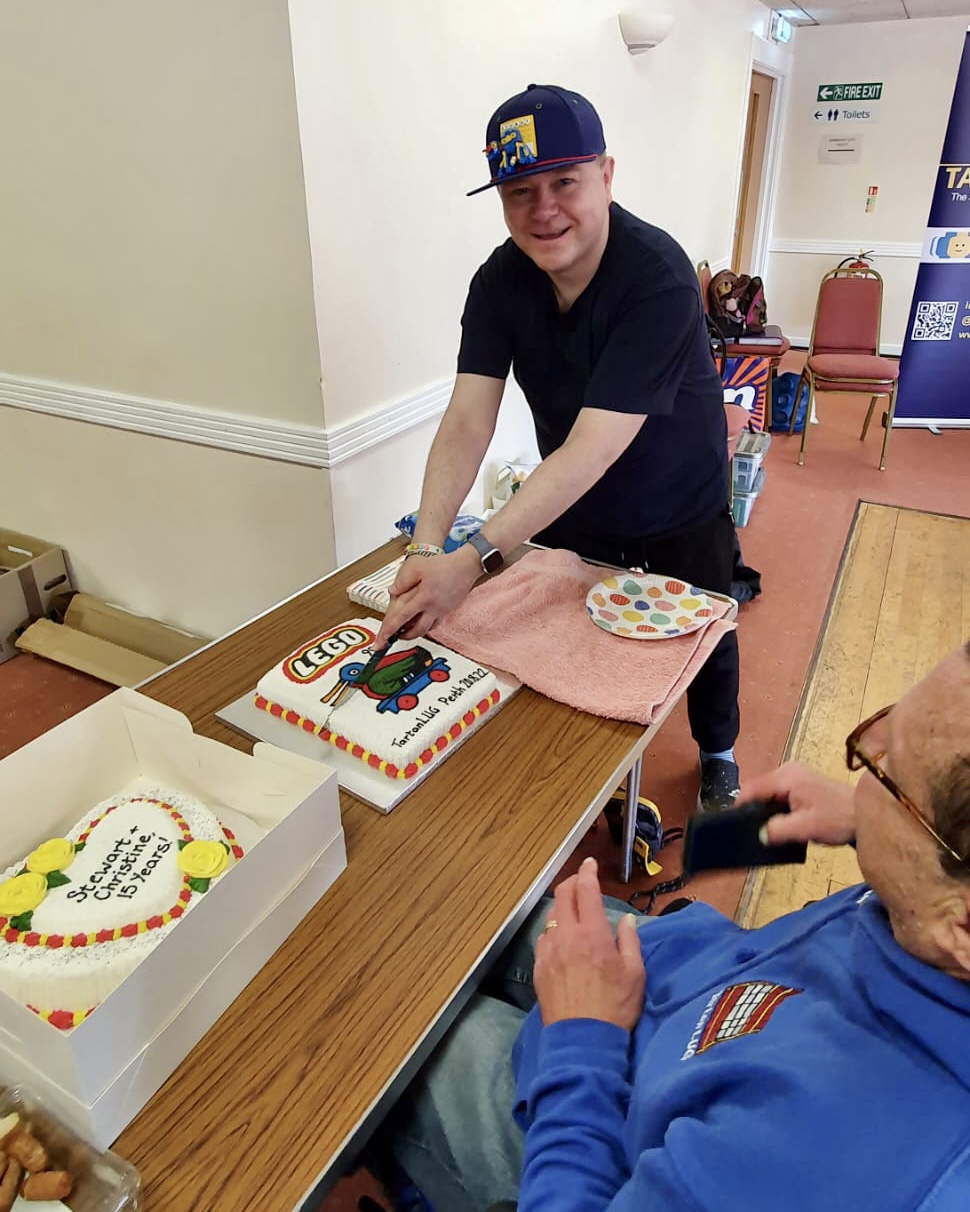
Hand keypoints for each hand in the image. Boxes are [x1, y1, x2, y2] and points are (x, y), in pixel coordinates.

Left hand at [376, 547, 479, 645]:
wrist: (466, 566)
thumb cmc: (444, 565)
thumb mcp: (418, 568)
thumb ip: (403, 581)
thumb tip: (392, 592)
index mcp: (423, 598)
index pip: (401, 618)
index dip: (389, 630)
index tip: (381, 641)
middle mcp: (433, 608)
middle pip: (416, 630)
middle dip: (403, 637)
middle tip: (394, 638)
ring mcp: (442, 611)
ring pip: (427, 629)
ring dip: (415, 632)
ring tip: (406, 631)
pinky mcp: (448, 609)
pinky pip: (435, 623)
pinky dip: (426, 625)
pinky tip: (422, 621)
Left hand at [533, 858, 644, 1030]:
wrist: (582, 1041)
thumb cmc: (615, 1007)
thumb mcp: (635, 973)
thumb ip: (630, 941)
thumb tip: (625, 920)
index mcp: (592, 934)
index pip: (586, 891)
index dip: (588, 872)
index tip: (590, 864)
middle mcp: (566, 936)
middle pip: (562, 896)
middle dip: (572, 883)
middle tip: (582, 882)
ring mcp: (548, 951)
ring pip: (550, 917)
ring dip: (562, 908)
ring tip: (573, 912)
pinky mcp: (538, 968)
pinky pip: (543, 939)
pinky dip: (553, 931)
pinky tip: (561, 940)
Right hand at [738, 762, 855, 847]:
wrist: (866, 815)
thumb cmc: (838, 819)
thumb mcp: (807, 827)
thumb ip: (779, 830)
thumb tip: (759, 835)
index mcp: (786, 777)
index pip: (752, 788)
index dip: (740, 806)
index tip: (734, 825)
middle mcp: (787, 771)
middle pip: (758, 790)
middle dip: (754, 810)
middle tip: (752, 832)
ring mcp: (794, 776)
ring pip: (768, 794)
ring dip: (766, 812)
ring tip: (765, 831)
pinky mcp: (800, 784)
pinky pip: (778, 796)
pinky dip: (776, 809)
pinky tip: (780, 824)